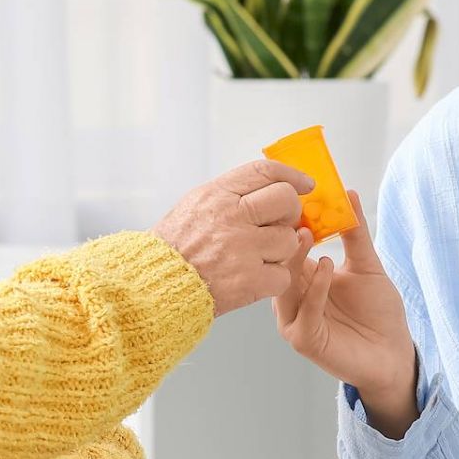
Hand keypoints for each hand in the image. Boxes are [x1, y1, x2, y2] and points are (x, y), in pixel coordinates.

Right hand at [152, 159, 314, 316]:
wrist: (154, 286)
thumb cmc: (174, 248)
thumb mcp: (194, 205)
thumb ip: (230, 194)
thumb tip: (269, 187)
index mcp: (217, 196)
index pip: (265, 172)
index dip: (291, 175)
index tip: (305, 185)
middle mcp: (232, 218)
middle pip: (286, 201)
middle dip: (290, 213)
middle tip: (280, 225)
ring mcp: (242, 250)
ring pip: (289, 240)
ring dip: (279, 251)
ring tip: (257, 257)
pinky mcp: (249, 281)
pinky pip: (283, 274)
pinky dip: (273, 280)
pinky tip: (254, 278)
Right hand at [273, 192, 418, 438]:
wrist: (393, 354)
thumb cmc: (378, 314)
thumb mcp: (367, 266)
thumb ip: (355, 234)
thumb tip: (348, 194)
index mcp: (302, 280)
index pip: (288, 248)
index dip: (290, 224)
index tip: (295, 197)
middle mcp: (292, 298)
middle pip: (280, 265)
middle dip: (285, 239)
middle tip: (292, 214)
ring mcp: (294, 319)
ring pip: (285, 287)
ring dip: (294, 261)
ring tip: (305, 235)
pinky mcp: (303, 339)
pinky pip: (304, 311)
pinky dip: (314, 289)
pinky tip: (326, 267)